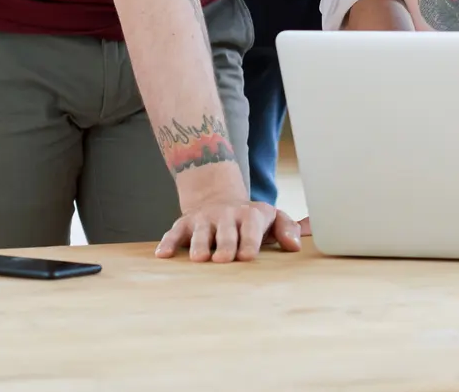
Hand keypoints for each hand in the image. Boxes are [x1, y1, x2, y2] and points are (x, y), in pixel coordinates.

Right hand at [156, 196, 301, 261]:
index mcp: (249, 214)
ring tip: (199, 259)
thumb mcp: (272, 218)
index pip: (250, 227)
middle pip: (225, 231)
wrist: (218, 199)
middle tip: (224, 259)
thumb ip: (287, 228)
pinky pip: (174, 233)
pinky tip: (163, 255)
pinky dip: (168, 243)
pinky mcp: (184, 224)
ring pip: (200, 232)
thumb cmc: (249, 219)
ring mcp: (203, 219)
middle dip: (225, 244)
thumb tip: (295, 246)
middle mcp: (225, 215)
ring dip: (199, 245)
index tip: (247, 256)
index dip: (249, 240)